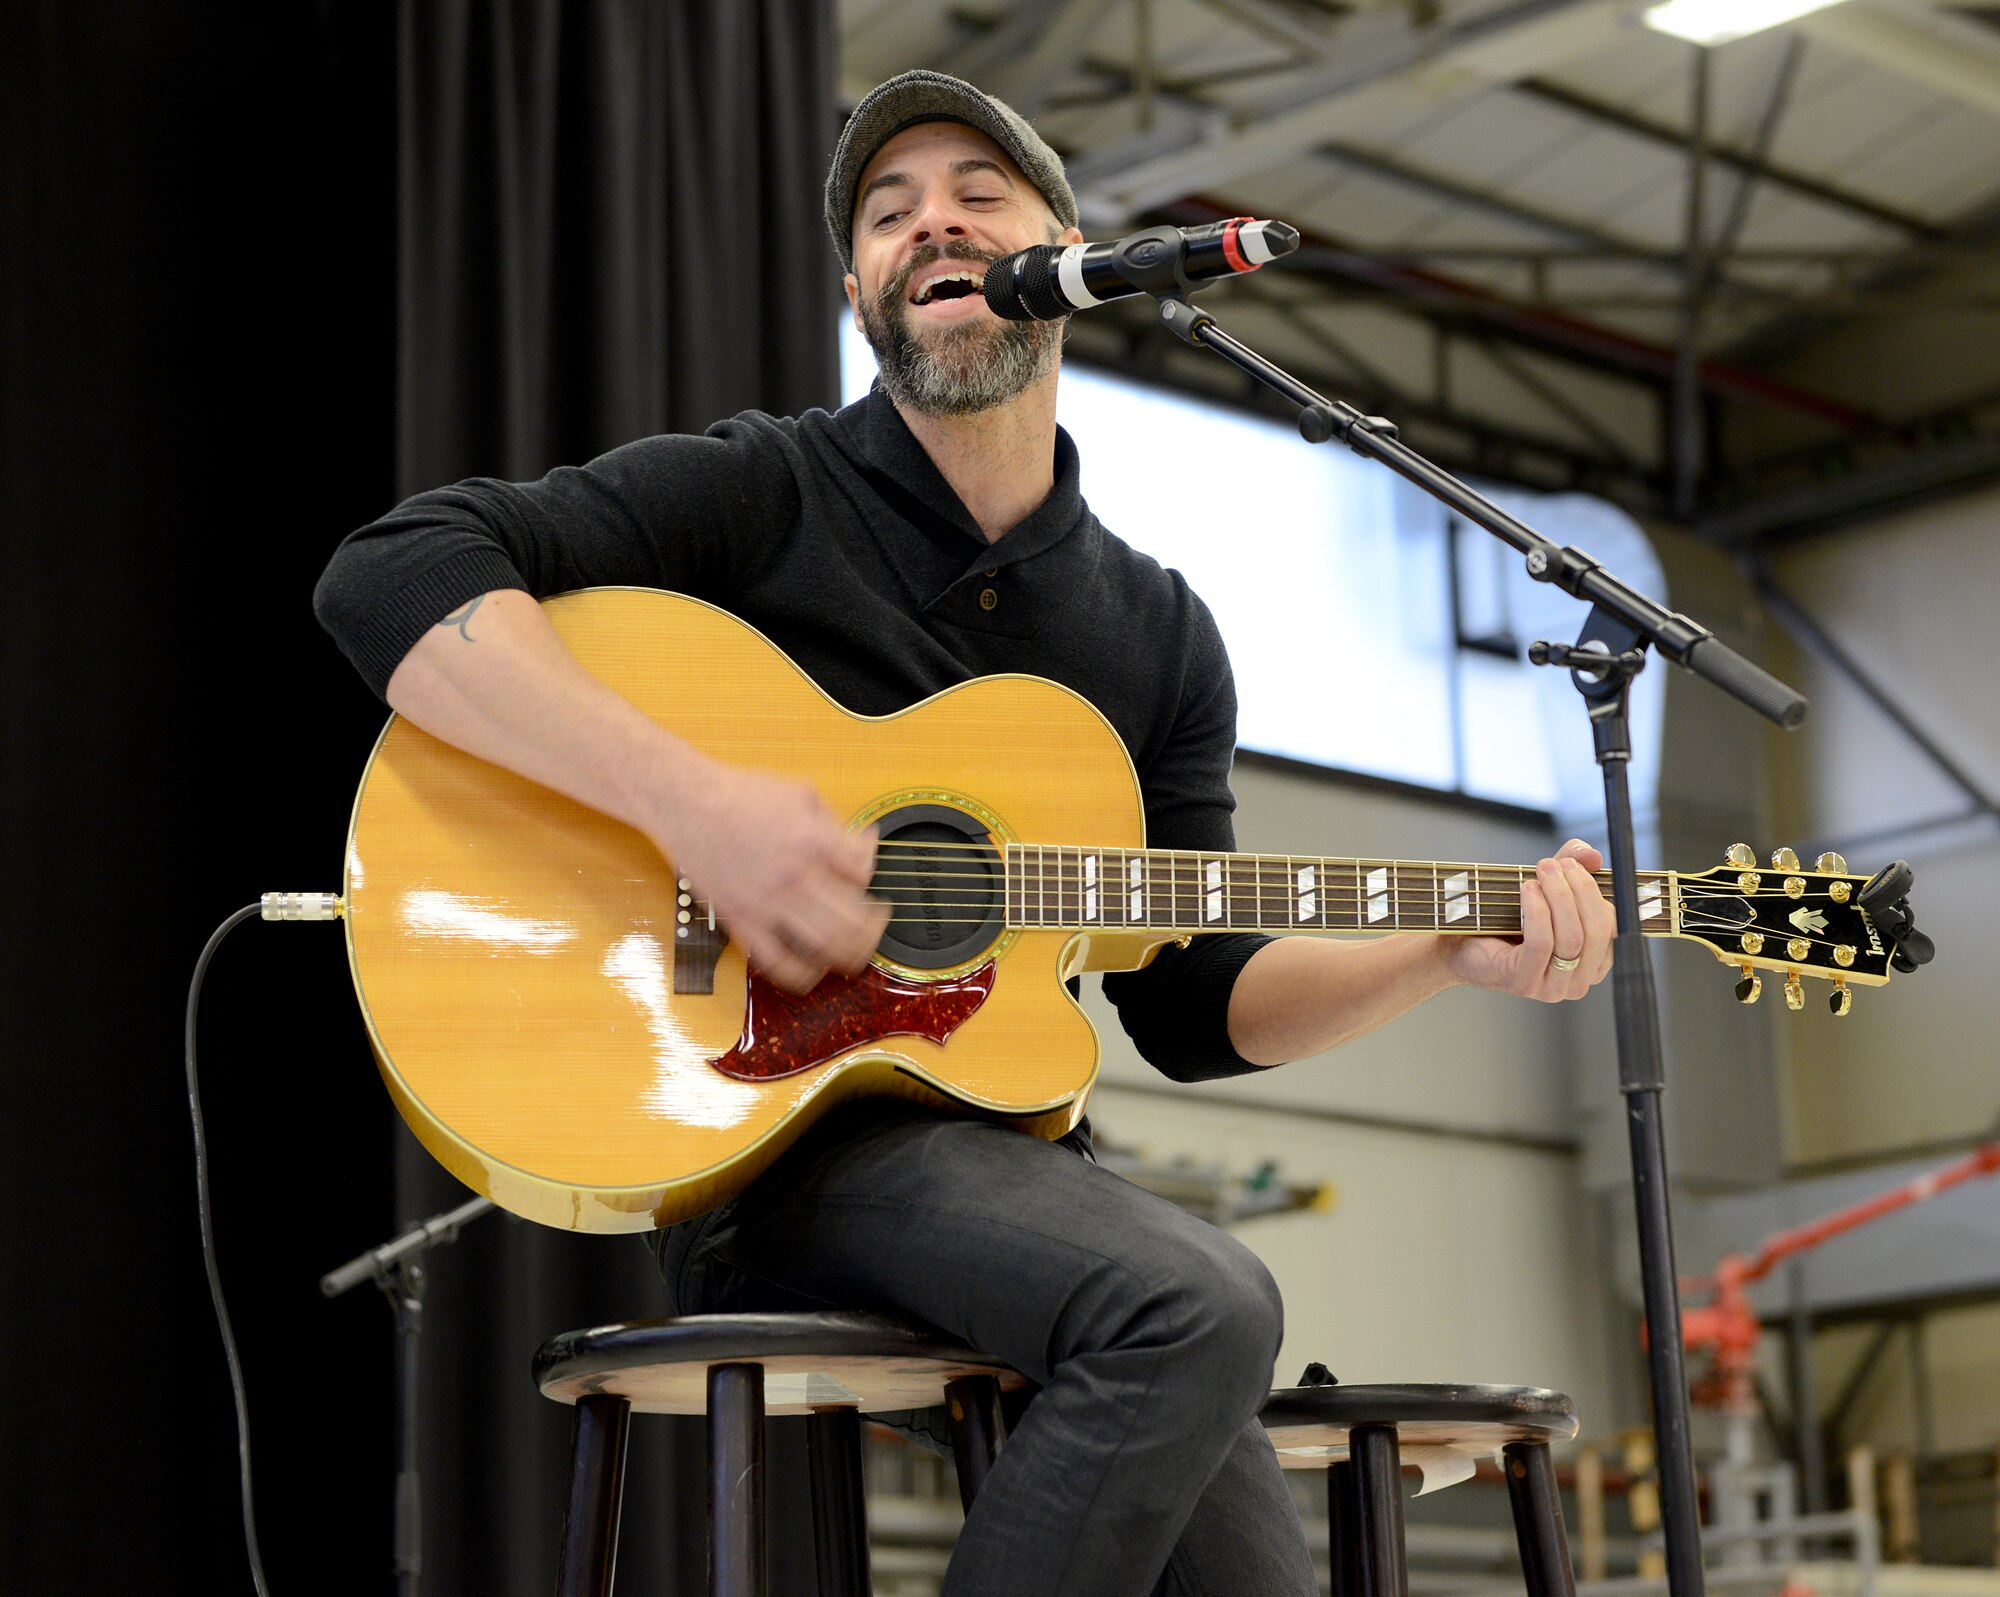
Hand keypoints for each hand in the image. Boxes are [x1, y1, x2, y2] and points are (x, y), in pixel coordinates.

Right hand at [649, 758, 889, 993]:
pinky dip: (800, 974)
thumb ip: (837, 822)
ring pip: (823, 947)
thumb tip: (865, 843)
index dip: (870, 876)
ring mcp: (767, 902)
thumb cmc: (740, 794)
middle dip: (873, 929)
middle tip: (875, 928)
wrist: (686, 803)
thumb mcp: (801, 792)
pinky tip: (810, 970)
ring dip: (847, 956)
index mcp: (814, 840)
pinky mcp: (740, 919)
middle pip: (853, 920)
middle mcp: (795, 876)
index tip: (864, 877)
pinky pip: (775, 961)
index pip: (862, 873)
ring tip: (852, 954)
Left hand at [1443, 838, 1615, 1001]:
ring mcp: (1553, 988)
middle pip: (1597, 933)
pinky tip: (1528, 888)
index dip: (1598, 893)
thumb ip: (1573, 868)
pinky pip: (1542, 944)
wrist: (1460, 943)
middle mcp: (1579, 981)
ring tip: (1541, 870)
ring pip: (1572, 939)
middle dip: (1581, 891)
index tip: (1577, 864)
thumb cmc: (1507, 918)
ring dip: (1559, 897)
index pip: (1613, 928)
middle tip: (1557, 864)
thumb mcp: (1547, 888)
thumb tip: (1592, 856)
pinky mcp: (1525, 982)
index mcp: (1593, 963)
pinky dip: (1538, 911)